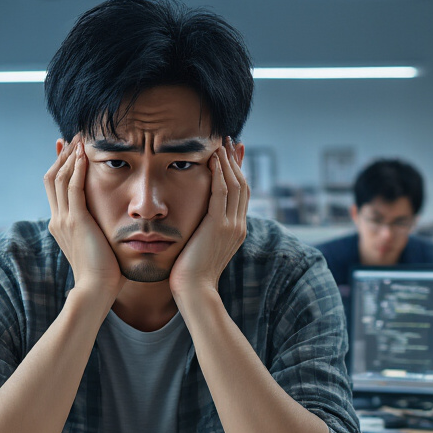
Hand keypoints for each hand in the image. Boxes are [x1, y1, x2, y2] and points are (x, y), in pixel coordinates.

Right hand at [44, 138, 125, 300]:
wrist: (96, 290)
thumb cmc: (104, 274)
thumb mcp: (98, 246)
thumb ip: (100, 230)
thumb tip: (113, 223)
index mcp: (61, 225)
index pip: (55, 187)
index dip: (61, 165)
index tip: (69, 148)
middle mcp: (58, 219)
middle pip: (52, 177)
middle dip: (63, 155)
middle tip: (73, 136)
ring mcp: (64, 220)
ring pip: (60, 178)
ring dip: (70, 156)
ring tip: (80, 139)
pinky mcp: (76, 221)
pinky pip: (73, 187)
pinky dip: (78, 168)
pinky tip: (85, 154)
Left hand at [170, 139, 247, 301]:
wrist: (194, 291)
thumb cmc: (190, 274)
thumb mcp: (200, 248)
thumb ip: (203, 232)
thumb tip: (196, 222)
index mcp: (236, 231)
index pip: (241, 195)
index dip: (238, 172)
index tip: (233, 154)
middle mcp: (238, 226)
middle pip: (243, 185)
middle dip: (236, 162)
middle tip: (230, 141)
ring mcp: (231, 226)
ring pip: (235, 185)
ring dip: (228, 162)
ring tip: (221, 144)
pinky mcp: (219, 226)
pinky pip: (222, 193)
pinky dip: (219, 174)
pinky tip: (213, 160)